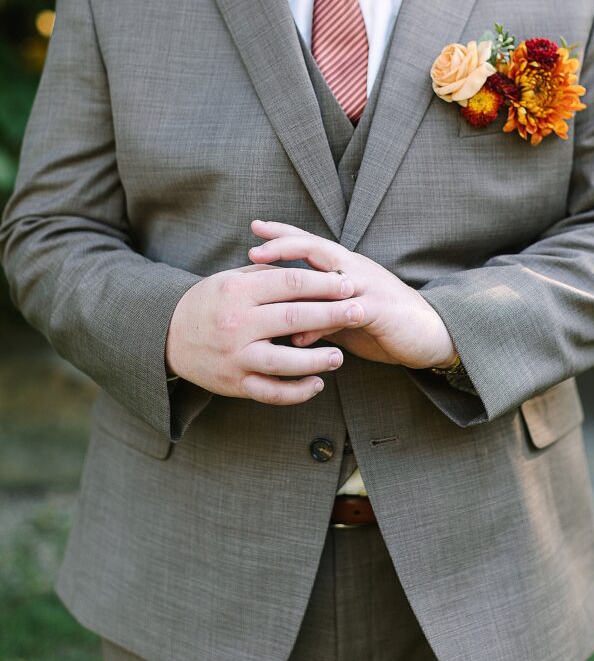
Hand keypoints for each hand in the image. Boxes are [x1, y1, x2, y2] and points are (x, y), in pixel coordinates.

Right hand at [164, 262, 364, 405]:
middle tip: (359, 312)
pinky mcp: (234, 384)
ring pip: (284, 360)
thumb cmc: (210, 301)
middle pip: (293, 318)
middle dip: (331, 314)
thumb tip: (311, 268)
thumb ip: (268, 273)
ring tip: (339, 356)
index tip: (347, 282)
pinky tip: (317, 384)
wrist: (167, 335)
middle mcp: (236, 324)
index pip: (289, 283)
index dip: (322, 282)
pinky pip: (271, 392)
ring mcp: (235, 356)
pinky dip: (297, 391)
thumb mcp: (231, 278)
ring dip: (317, 359)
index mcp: (238, 291)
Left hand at [248, 220, 457, 369]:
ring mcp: (368, 287)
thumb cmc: (385, 323)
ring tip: (268, 289)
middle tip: (253, 250)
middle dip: (284, 246)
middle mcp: (356, 269)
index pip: (311, 243)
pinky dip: (319, 325)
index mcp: (347, 266)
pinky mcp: (379, 310)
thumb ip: (318, 314)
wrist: (431, 334)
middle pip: (316, 249)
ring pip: (327, 277)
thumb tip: (286, 324)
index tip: (255, 227)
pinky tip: (298, 338)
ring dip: (296, 282)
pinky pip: (344, 313)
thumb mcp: (346, 316)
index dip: (284, 233)